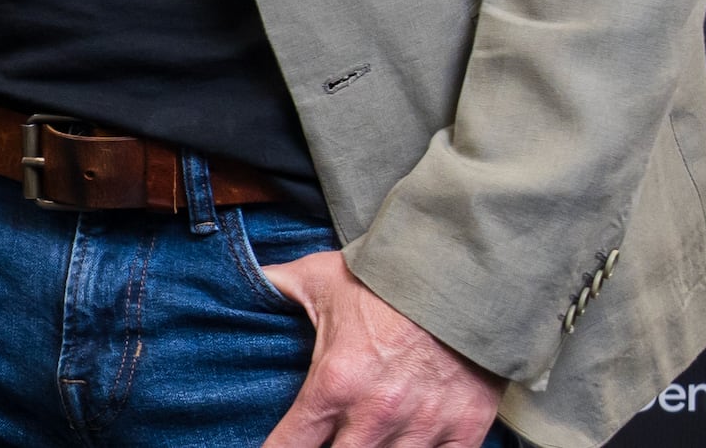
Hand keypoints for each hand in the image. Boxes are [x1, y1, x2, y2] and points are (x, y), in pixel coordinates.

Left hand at [259, 251, 504, 447]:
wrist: (462, 275)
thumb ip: (276, 287)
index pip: (290, 445)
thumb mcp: (318, 278)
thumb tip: (240, 282)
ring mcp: (423, 428)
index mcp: (334, 383)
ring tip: (364, 440)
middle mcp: (376, 414)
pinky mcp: (465, 432)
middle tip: (326, 439)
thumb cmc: (384, 279)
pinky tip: (407, 447)